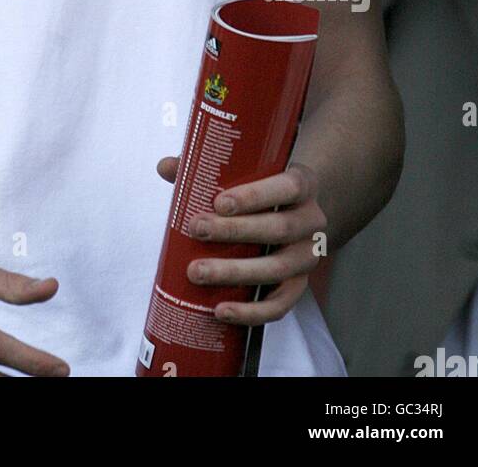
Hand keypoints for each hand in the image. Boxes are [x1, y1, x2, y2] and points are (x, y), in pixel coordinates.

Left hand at [156, 157, 326, 323]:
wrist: (295, 215)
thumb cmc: (261, 191)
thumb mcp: (245, 173)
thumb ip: (207, 169)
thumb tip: (165, 167)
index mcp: (302, 185)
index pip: (287, 186)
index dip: (255, 196)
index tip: (218, 202)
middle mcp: (311, 221)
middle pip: (279, 228)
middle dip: (234, 231)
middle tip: (196, 229)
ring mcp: (308, 256)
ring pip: (277, 268)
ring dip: (235, 271)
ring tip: (196, 271)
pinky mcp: (300, 286)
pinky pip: (280, 305)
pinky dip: (250, 311)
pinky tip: (220, 309)